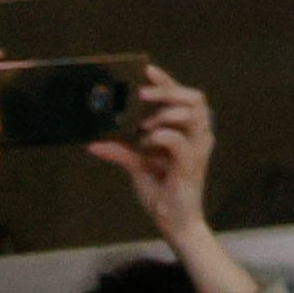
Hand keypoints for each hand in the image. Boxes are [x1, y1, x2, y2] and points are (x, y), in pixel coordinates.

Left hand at [96, 64, 217, 246]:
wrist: (175, 222)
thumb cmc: (161, 191)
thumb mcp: (136, 166)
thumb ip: (120, 151)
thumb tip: (94, 142)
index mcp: (188, 131)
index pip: (182, 97)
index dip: (165, 82)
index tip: (145, 70)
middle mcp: (198, 136)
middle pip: (194, 98)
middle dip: (167, 91)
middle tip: (141, 94)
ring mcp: (198, 149)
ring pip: (193, 114)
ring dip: (165, 113)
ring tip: (145, 125)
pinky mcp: (191, 165)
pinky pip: (179, 142)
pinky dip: (160, 137)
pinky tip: (146, 144)